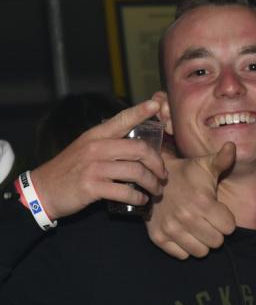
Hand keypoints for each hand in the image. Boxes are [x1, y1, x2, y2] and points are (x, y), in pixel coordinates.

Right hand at [30, 100, 167, 219]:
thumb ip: (109, 144)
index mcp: (96, 136)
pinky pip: (125, 191)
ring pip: (136, 172)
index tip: (156, 104)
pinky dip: (138, 197)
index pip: (122, 119)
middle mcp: (97, 148)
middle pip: (139, 150)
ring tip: (156, 190)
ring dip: (151, 183)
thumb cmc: (70, 170)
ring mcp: (94, 167)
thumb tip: (138, 148)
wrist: (43, 190)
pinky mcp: (92, 187)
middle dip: (157, 163)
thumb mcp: (86, 149)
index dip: (140, 111)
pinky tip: (141, 200)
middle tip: (163, 174)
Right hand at [146, 143, 236, 259]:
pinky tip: (184, 233)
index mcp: (202, 201)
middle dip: (216, 232)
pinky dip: (185, 248)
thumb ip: (222, 159)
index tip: (219, 212)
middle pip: (216, 242)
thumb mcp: (205, 164)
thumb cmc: (186, 172)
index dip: (227, 220)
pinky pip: (182, 255)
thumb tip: (233, 146)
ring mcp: (171, 229)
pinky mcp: (158, 237)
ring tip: (198, 228)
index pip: (229, 228)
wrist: (152, 178)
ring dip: (202, 242)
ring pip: (200, 252)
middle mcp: (186, 217)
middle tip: (209, 221)